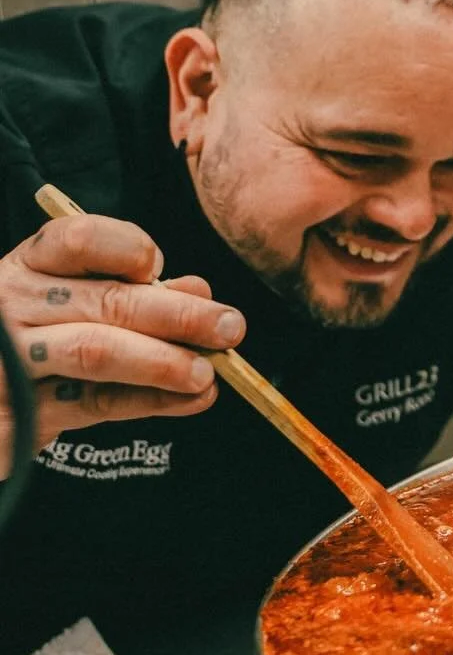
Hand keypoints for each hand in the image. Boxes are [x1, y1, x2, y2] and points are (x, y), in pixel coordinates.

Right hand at [0, 213, 244, 474]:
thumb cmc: (35, 337)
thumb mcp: (73, 303)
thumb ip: (133, 294)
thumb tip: (199, 292)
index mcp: (29, 265)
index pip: (80, 239)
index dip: (128, 249)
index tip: (159, 267)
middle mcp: (12, 305)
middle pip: (106, 300)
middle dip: (179, 314)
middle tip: (230, 326)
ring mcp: (9, 361)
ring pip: (98, 351)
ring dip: (165, 361)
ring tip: (208, 373)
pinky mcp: (17, 415)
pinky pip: (95, 403)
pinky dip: (150, 400)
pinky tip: (189, 399)